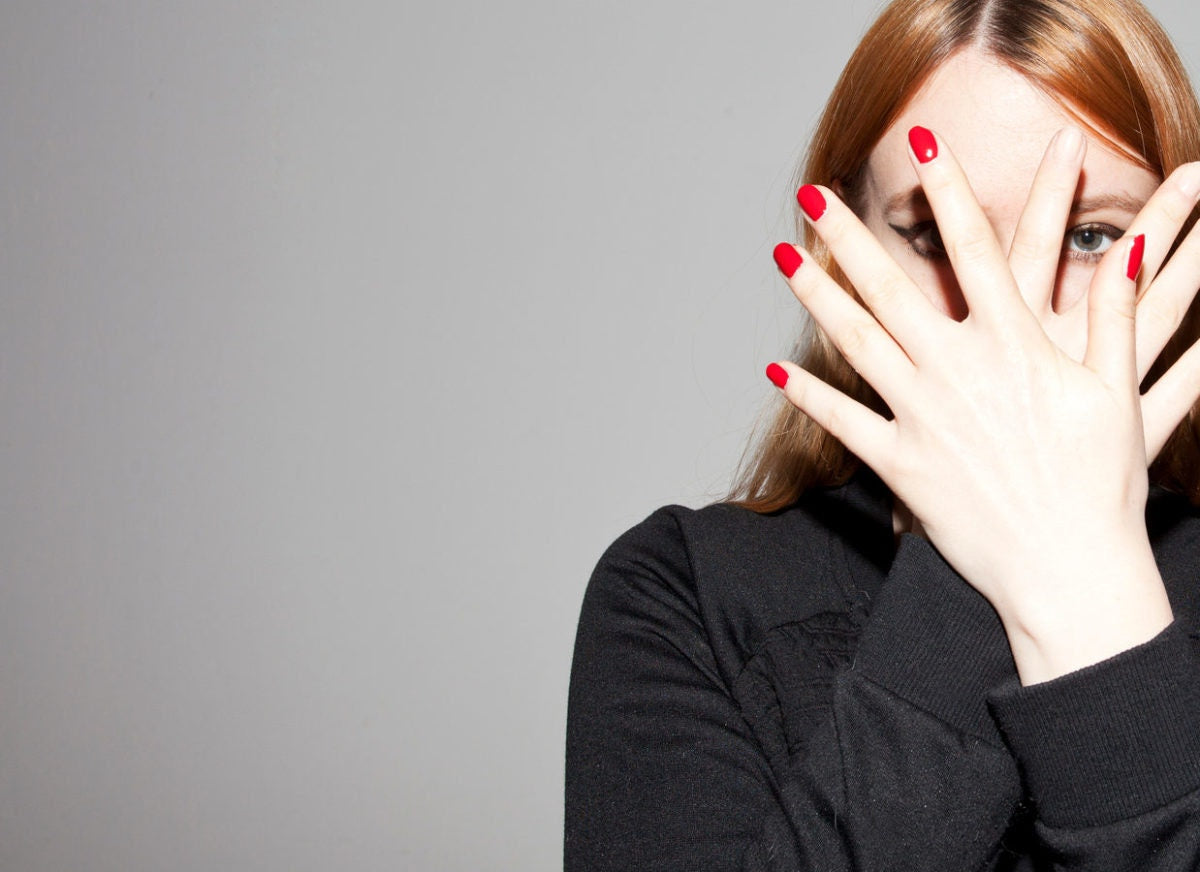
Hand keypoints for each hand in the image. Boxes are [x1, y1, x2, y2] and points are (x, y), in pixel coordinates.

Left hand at [769, 128, 1193, 682]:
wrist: (1070, 568)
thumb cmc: (1101, 483)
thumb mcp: (1116, 392)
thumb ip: (1110, 317)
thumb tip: (1123, 250)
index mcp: (1016, 345)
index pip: (976, 249)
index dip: (950, 190)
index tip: (923, 145)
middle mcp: (959, 371)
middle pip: (893, 286)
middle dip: (848, 233)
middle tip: (811, 193)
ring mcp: (923, 417)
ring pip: (856, 342)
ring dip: (817, 295)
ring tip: (782, 257)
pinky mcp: (901, 464)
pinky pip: (844, 423)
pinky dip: (808, 396)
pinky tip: (774, 369)